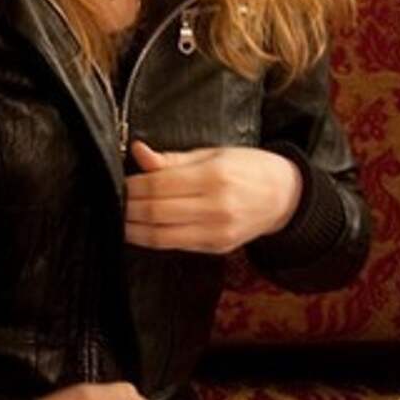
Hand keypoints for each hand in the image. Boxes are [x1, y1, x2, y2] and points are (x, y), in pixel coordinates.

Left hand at [124, 139, 301, 253]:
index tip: (120, 182)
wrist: (285, 196)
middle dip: (129, 208)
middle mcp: (216, 206)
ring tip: (120, 219)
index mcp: (214, 176)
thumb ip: (173, 158)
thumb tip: (139, 151)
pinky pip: (175, 245)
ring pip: (161, 235)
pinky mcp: (217, 247)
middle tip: (114, 202)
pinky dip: (152, 239)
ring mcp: (217, 231)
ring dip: (134, 229)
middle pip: (157, 211)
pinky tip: (140, 231)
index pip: (159, 184)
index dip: (133, 186)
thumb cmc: (248, 168)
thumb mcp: (213, 153)